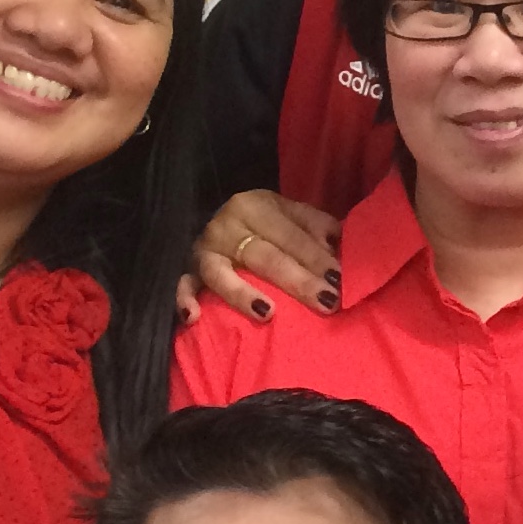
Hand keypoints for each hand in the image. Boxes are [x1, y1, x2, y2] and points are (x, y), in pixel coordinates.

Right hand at [189, 191, 340, 320]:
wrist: (224, 221)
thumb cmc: (267, 224)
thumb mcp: (290, 214)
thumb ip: (316, 226)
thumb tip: (337, 247)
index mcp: (255, 206)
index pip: (289, 234)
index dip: (316, 257)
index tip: (339, 279)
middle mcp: (226, 224)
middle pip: (264, 256)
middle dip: (297, 280)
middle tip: (326, 302)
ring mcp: (204, 249)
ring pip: (221, 274)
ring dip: (243, 295)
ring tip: (267, 314)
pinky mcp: (188, 270)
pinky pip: (183, 286)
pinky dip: (185, 299)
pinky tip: (194, 317)